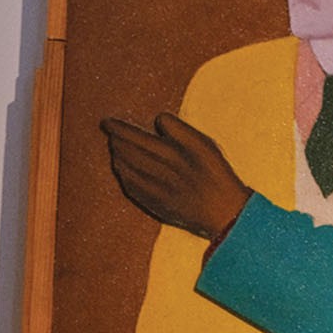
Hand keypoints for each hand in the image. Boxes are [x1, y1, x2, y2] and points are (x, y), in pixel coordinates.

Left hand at [100, 113, 250, 241]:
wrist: (225, 213)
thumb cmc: (217, 175)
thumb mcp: (205, 145)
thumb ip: (180, 129)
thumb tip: (159, 119)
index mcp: (171, 154)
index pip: (136, 138)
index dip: (119, 129)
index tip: (107, 122)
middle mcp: (159, 172)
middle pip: (128, 153)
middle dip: (116, 141)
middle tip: (110, 132)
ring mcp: (154, 191)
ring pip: (126, 171)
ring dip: (117, 157)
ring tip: (114, 148)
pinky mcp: (155, 206)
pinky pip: (131, 189)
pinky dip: (123, 176)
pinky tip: (123, 171)